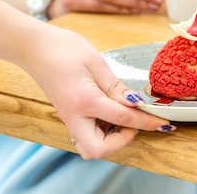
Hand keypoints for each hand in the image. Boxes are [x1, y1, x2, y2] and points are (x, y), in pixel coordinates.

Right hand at [26, 27, 175, 159]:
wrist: (33, 46)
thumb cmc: (61, 48)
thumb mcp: (94, 61)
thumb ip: (115, 86)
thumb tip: (135, 102)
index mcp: (84, 100)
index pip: (122, 118)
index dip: (146, 121)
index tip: (163, 122)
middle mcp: (74, 115)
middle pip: (99, 149)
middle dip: (122, 141)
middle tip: (135, 122)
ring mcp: (68, 117)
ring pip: (90, 147)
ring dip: (110, 140)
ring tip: (122, 118)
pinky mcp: (67, 114)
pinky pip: (85, 135)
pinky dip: (101, 132)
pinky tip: (109, 112)